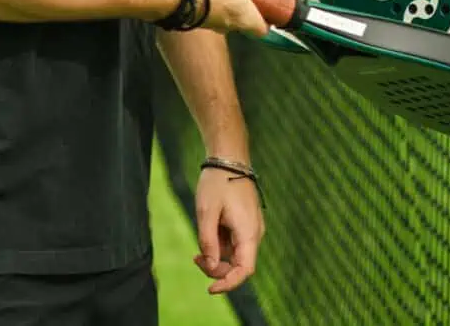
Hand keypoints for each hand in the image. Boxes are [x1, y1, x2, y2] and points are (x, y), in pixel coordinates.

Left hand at [193, 165, 264, 294]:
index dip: (228, 284)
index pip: (245, 270)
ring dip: (216, 257)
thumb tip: (209, 264)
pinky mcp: (245, 224)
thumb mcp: (206, 212)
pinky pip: (234, 244)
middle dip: (216, 269)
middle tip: (195, 257)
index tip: (209, 290)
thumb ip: (207, 241)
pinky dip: (219, 247)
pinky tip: (208, 234)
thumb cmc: (218, 183)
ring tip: (198, 245)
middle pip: (238, 265)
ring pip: (235, 256)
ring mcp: (251, 228)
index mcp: (249, 232)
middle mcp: (254, 233)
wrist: (229, 160)